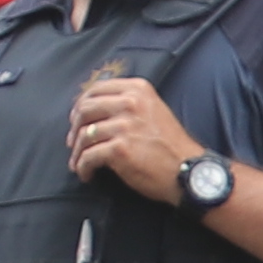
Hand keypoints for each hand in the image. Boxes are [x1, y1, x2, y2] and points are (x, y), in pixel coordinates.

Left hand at [66, 72, 207, 203]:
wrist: (189, 171)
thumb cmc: (171, 145)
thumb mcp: (154, 110)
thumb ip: (129, 103)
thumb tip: (95, 111)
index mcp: (138, 89)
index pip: (96, 89)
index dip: (80, 105)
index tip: (77, 120)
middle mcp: (130, 103)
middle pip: (85, 109)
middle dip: (74, 128)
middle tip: (74, 142)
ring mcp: (125, 125)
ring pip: (84, 135)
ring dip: (77, 152)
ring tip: (79, 163)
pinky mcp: (120, 149)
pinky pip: (88, 156)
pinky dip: (83, 167)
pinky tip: (87, 173)